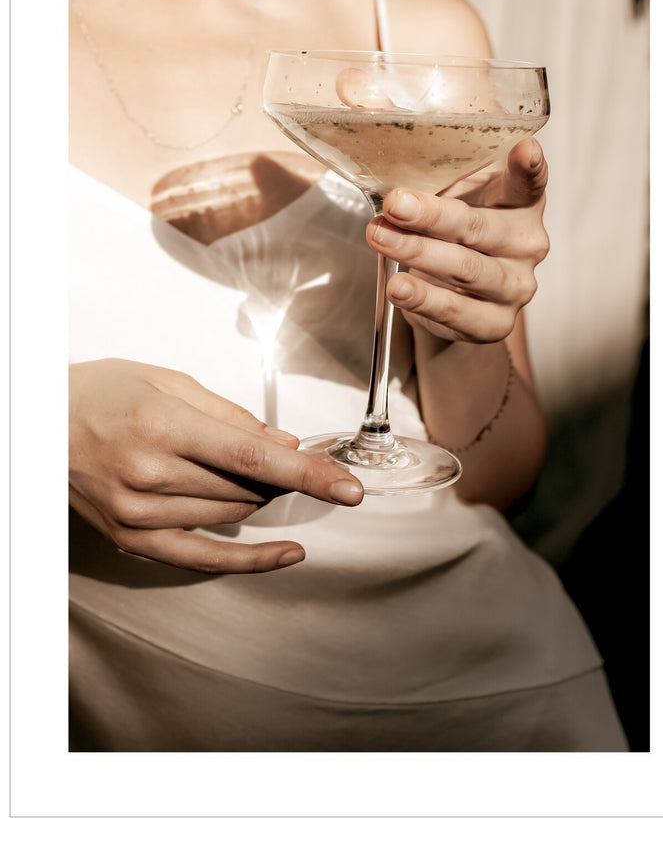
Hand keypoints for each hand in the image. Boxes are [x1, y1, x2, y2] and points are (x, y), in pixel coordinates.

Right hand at [69, 359, 363, 572]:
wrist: (38, 423)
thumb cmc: (102, 392)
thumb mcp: (168, 380)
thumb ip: (229, 415)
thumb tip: (283, 443)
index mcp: (162, 424)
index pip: (252, 456)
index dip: (308, 473)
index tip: (348, 487)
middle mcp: (149, 473)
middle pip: (246, 487)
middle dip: (282, 475)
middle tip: (295, 460)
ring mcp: (138, 513)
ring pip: (230, 516)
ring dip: (261, 499)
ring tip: (261, 476)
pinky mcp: (131, 538)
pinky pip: (201, 557)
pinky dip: (249, 558)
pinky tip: (285, 553)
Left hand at [366, 137, 548, 342]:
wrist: (450, 297)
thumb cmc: (446, 230)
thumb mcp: (436, 187)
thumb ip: (406, 146)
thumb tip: (349, 89)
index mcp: (519, 201)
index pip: (530, 181)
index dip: (529, 166)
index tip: (525, 149)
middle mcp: (525, 242)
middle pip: (479, 227)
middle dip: (433, 215)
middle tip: (395, 203)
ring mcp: (515, 285)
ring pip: (466, 269)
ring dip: (417, 253)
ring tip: (379, 238)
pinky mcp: (495, 322)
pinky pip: (459, 312)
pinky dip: (426, 299)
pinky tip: (399, 287)